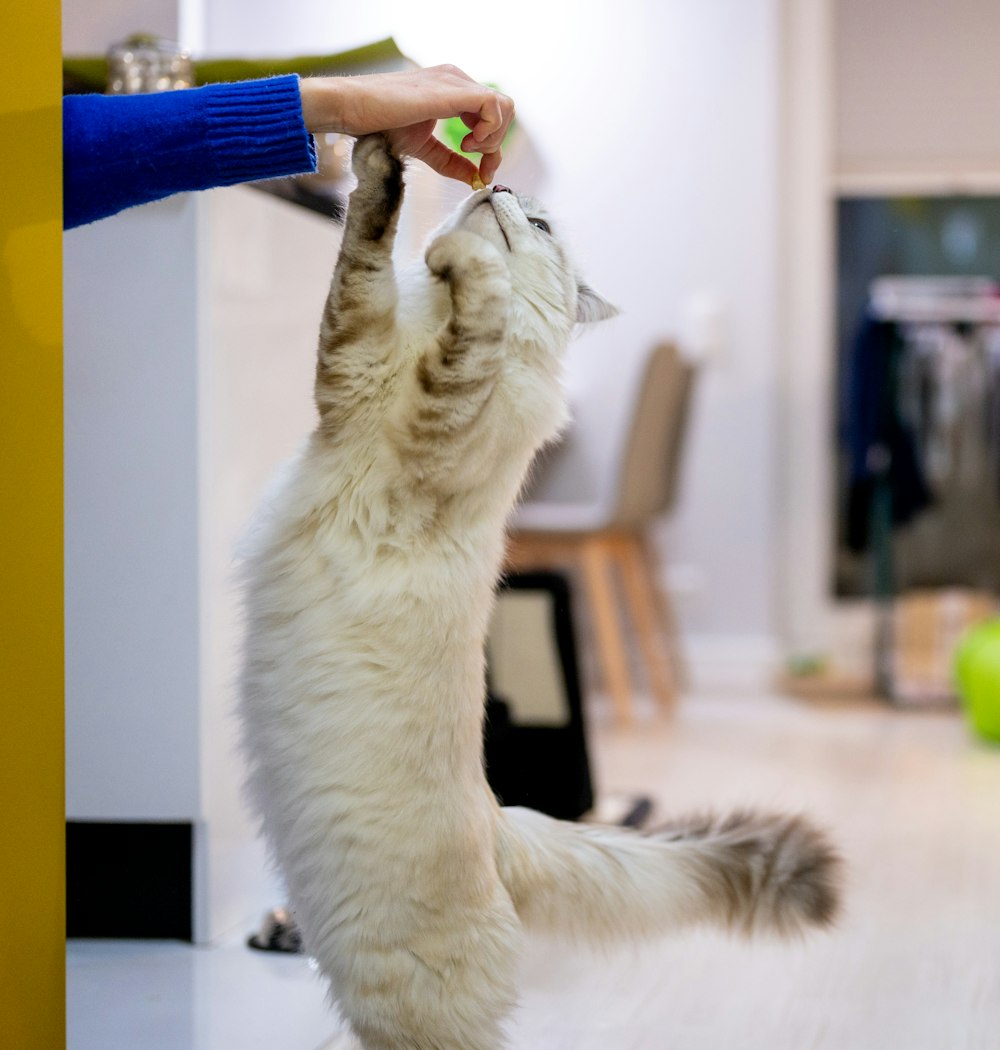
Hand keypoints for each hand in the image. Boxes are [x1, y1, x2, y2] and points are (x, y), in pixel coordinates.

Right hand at [299, 65, 514, 184]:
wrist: (354, 109)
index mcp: (452, 89)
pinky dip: (488, 131)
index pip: (492, 115)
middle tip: (477, 165)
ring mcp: (456, 81)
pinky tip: (466, 143)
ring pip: (504, 107)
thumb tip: (474, 179)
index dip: (492, 149)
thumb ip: (450, 162)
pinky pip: (493, 106)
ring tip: (467, 149)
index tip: (480, 173)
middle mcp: (457, 80)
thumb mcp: (423, 148)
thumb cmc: (379, 125)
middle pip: (504, 110)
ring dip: (493, 137)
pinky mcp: (452, 89)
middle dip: (496, 145)